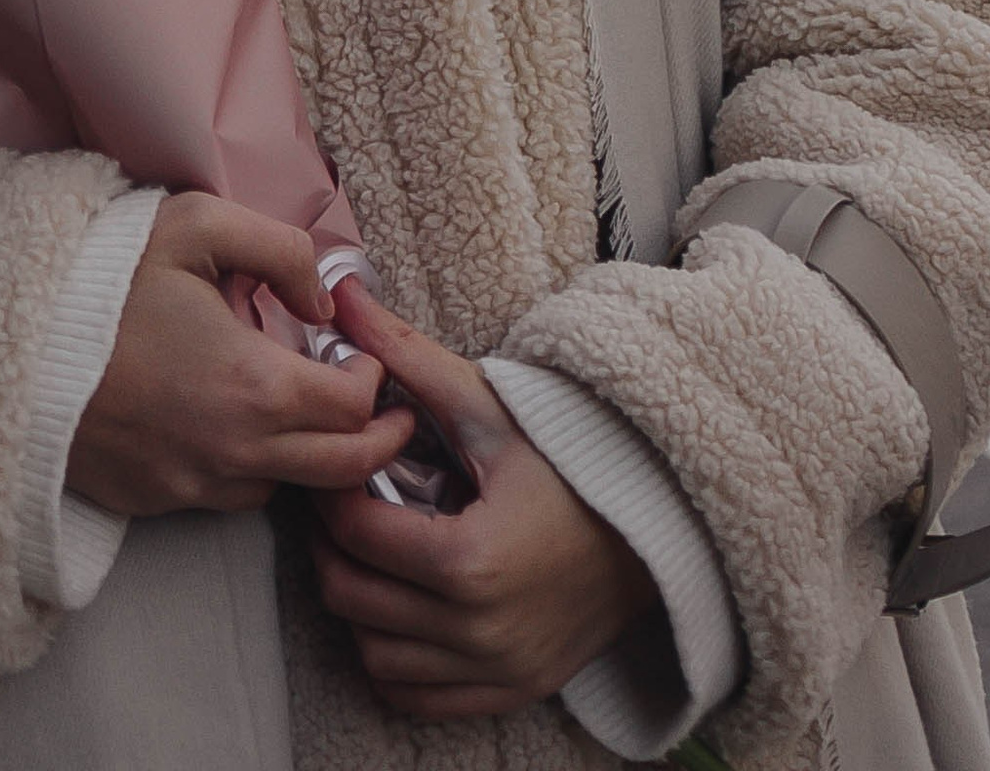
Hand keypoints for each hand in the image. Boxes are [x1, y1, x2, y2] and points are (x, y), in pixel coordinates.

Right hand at [67, 194, 416, 521]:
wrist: (14, 346)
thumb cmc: (107, 279)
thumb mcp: (198, 227)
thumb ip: (280, 249)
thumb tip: (322, 299)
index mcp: (253, 385)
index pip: (356, 411)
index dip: (376, 382)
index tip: (365, 355)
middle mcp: (233, 451)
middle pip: (341, 471)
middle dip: (378, 441)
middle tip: (391, 413)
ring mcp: (193, 484)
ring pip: (285, 490)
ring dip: (311, 458)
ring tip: (309, 414)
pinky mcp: (158, 500)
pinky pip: (229, 499)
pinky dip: (252, 470)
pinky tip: (241, 427)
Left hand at [310, 278, 658, 719]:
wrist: (656, 524)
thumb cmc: (571, 459)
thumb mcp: (492, 408)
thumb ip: (410, 357)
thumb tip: (342, 294)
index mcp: (470, 560)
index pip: (355, 533)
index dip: (333, 493)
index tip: (343, 467)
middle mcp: (478, 630)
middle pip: (352, 598)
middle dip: (334, 546)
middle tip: (345, 506)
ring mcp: (494, 670)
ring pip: (375, 656)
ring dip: (360, 606)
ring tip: (376, 554)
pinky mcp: (509, 691)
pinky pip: (415, 697)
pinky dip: (395, 660)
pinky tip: (405, 609)